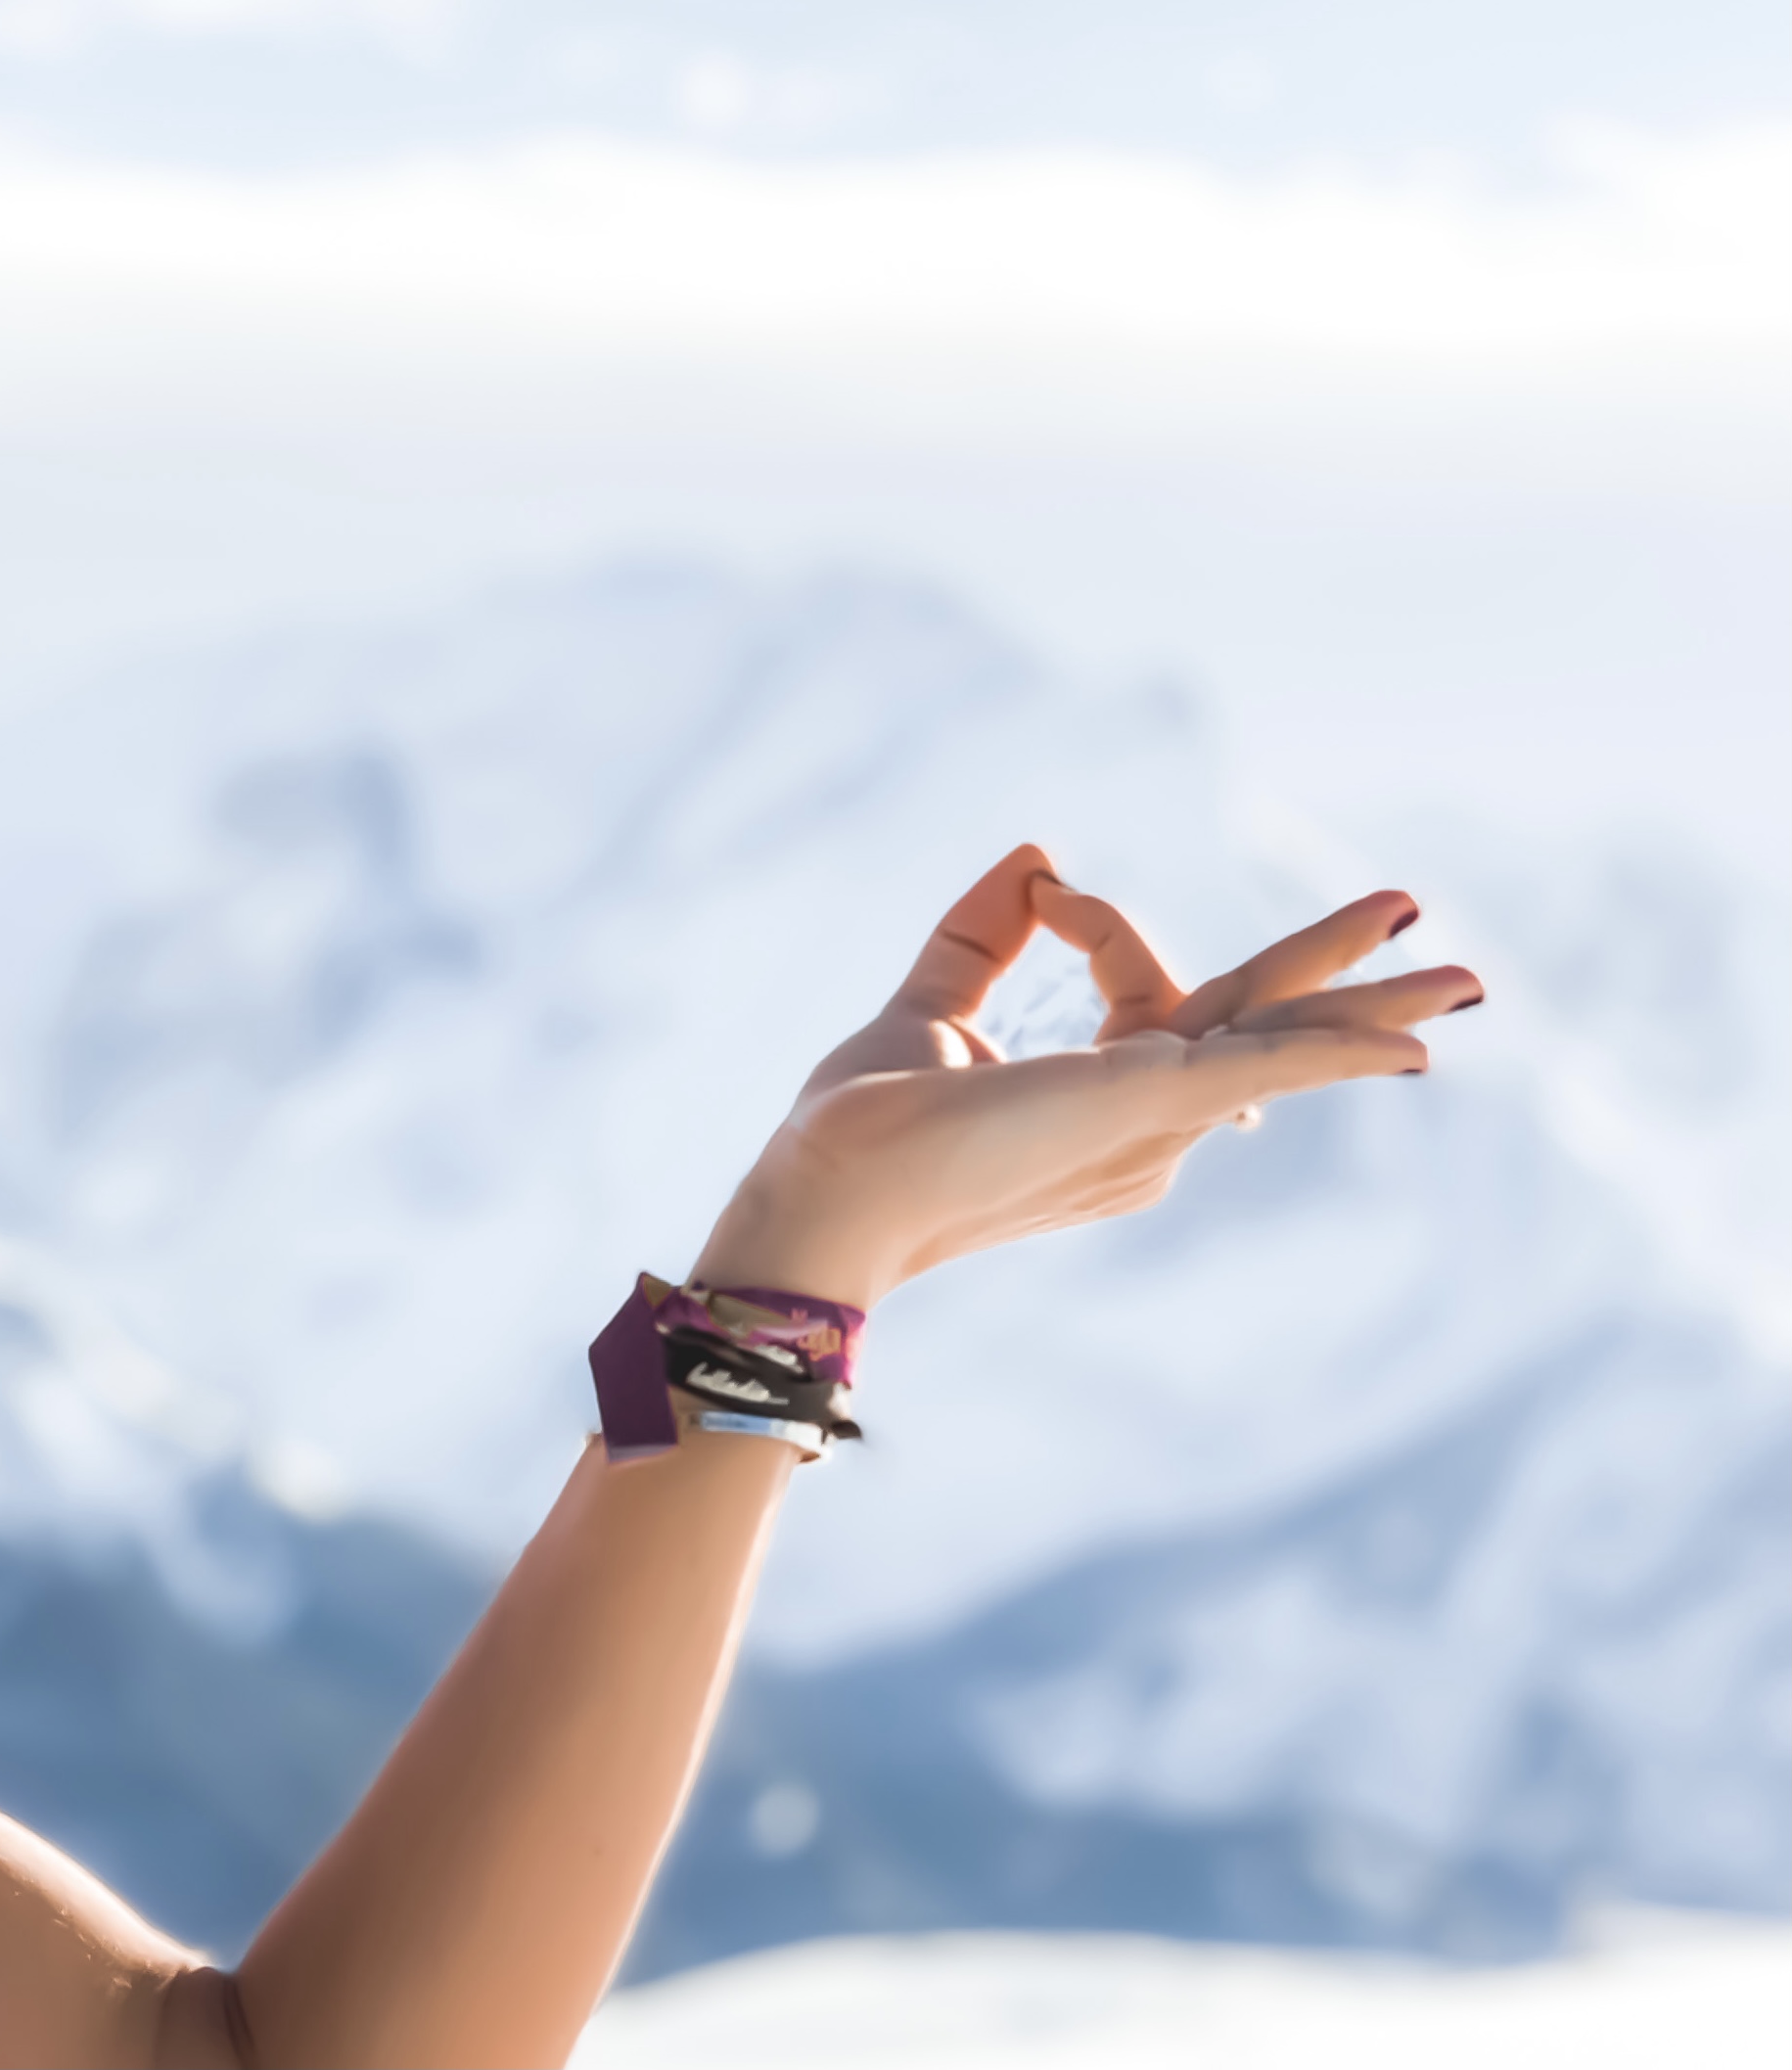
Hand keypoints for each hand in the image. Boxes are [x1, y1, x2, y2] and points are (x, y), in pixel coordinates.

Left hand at [691, 844, 1482, 1310]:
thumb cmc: (861, 1127)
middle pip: (1265, 1027)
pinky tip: (1408, 1045)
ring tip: (1465, 982)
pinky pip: (1259, 1069)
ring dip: (1374, 1010)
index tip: (1045, 892)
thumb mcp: (932, 1004)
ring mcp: (1153, 1119)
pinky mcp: (1144, 1108)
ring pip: (1282, 1044)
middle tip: (1443, 950)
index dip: (1101, 920)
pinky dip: (1332, 1052)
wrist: (827, 1188)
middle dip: (1351, 988)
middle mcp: (1143, 1118)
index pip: (1151, 981)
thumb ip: (984, 934)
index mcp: (1102, 1094)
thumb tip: (1040, 856)